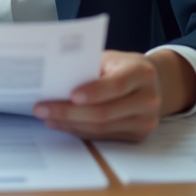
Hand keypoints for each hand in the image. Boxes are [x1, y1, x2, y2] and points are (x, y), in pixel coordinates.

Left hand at [33, 49, 195, 142]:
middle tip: (42, 108)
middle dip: (69, 112)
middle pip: (105, 112)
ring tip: (47, 116)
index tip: (70, 95)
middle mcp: (148, 99)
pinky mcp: (138, 136)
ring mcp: (145, 121)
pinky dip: (79, 131)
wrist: (153, 83)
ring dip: (70, 124)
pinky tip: (62, 124)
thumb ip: (89, 67)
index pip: (117, 85)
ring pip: (101, 128)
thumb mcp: (110, 59)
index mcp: (142, 73)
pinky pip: (103, 136)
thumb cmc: (122, 66)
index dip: (94, 92)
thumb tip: (54, 80)